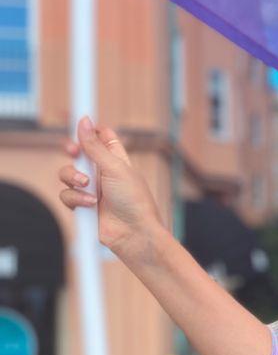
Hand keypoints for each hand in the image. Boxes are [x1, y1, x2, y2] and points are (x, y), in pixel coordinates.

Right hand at [58, 116, 164, 257]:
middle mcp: (103, 171)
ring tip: (86, 185)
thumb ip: (95, 146)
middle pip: (79, 153)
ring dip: (73, 178)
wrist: (133, 233)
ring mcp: (91, 188)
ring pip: (67, 174)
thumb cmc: (133, 199)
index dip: (90, 130)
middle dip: (73, 152)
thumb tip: (84, 121)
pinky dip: (76, 198)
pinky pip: (67, 195)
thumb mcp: (114, 168)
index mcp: (116, 158)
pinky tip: (90, 204)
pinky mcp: (82, 205)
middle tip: (73, 151)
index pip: (102, 137)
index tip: (79, 121)